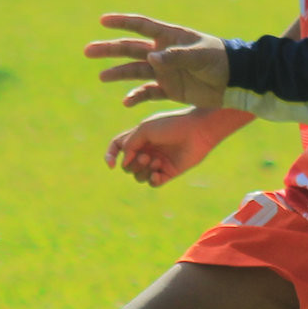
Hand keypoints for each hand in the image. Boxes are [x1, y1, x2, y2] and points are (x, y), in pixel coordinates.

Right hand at [84, 13, 229, 108]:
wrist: (235, 81)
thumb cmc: (220, 60)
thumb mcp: (200, 55)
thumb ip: (175, 56)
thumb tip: (150, 57)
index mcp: (169, 37)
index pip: (141, 26)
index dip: (122, 22)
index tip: (102, 20)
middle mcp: (163, 53)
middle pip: (130, 49)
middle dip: (109, 49)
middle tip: (87, 51)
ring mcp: (165, 71)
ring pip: (135, 71)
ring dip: (118, 73)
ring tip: (102, 77)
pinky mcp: (170, 89)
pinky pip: (148, 93)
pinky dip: (136, 97)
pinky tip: (126, 102)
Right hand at [104, 107, 244, 186]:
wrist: (197, 131)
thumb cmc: (172, 125)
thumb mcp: (145, 129)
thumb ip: (129, 144)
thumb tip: (122, 163)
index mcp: (139, 137)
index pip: (117, 148)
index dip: (110, 156)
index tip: (111, 165)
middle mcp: (146, 150)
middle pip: (127, 166)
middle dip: (133, 164)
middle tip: (146, 156)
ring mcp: (157, 162)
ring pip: (138, 176)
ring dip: (142, 171)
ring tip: (155, 161)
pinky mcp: (168, 172)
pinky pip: (152, 183)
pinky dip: (152, 179)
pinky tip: (158, 172)